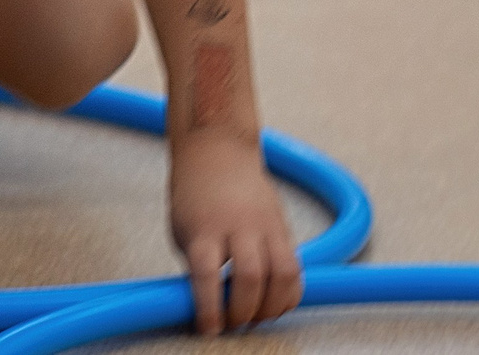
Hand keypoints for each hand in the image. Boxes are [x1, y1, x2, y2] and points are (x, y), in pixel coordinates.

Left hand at [170, 132, 304, 334]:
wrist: (217, 150)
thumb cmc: (195, 193)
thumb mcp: (183, 230)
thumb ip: (197, 266)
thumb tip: (209, 306)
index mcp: (204, 227)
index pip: (206, 274)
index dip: (210, 307)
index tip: (210, 328)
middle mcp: (237, 225)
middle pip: (250, 276)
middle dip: (245, 311)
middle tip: (234, 323)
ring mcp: (264, 225)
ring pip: (282, 273)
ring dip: (272, 306)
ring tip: (259, 317)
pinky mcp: (282, 227)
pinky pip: (295, 266)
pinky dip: (289, 293)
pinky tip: (277, 303)